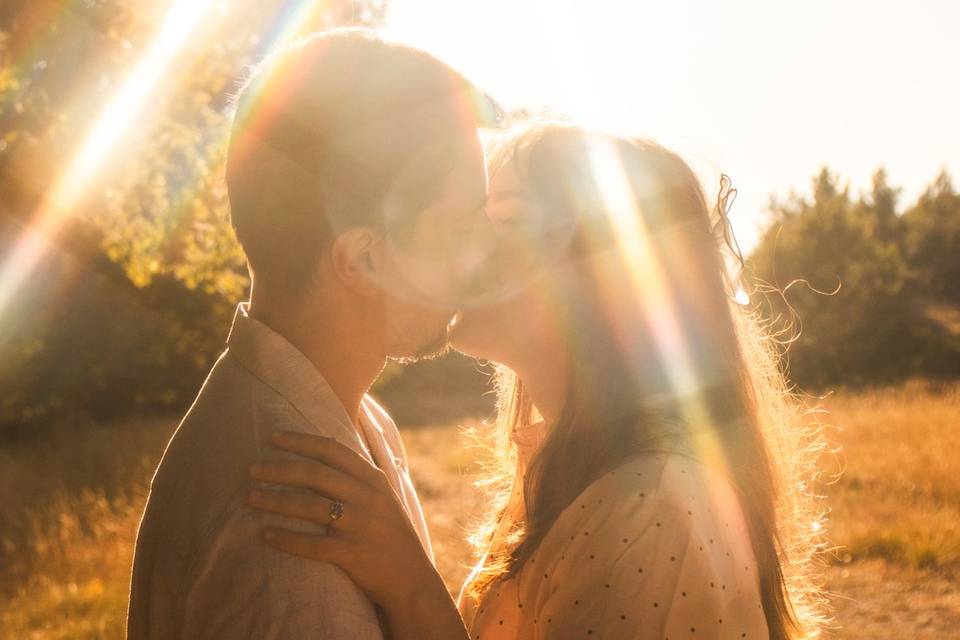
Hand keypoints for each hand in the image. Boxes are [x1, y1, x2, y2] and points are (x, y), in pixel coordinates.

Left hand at [247, 432, 467, 639]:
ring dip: (276, 500)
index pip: (333, 450)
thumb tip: (324, 453)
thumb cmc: (390, 534)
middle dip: (280, 469)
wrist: (411, 578)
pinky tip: (265, 535)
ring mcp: (360, 526)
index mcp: (374, 479)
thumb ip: (359, 477)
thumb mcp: (383, 497)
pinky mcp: (352, 554)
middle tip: (251, 469)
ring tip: (250, 498)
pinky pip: (313, 545)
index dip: (301, 441)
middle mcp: (368, 498)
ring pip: (310, 507)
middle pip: (316, 475)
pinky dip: (287, 539)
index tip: (273, 437)